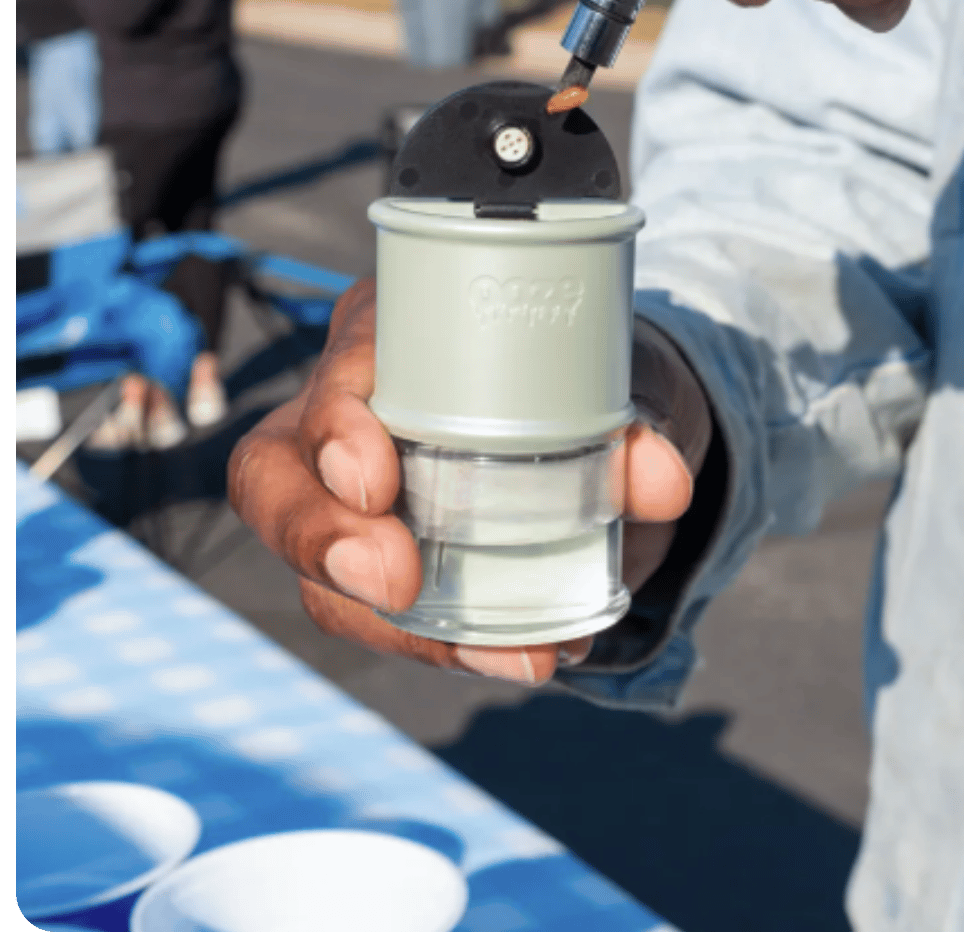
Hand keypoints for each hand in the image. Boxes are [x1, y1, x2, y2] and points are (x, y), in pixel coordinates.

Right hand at [228, 281, 708, 685]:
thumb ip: (638, 423)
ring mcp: (349, 494)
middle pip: (272, 475)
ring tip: (504, 652)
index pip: (336, 367)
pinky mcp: (377, 560)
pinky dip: (440, 646)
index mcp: (395, 337)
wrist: (596, 442)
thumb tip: (661, 483)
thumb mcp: (618, 388)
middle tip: (394, 582)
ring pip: (315, 563)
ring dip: (394, 623)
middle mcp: (348, 415)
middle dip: (318, 533)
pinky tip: (515, 657)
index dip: (335, 424)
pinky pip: (372, 615)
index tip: (377, 481)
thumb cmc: (585, 384)